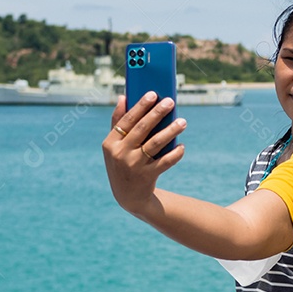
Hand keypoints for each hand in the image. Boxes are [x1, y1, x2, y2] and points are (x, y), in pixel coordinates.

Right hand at [102, 93, 186, 215]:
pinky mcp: (147, 177)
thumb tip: (123, 97)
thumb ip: (117, 123)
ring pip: (155, 144)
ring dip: (170, 131)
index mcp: (110, 143)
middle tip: (170, 102)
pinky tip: (182, 146)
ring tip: (182, 122)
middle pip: (142, 129)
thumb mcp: (114, 146)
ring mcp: (133, 166)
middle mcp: (120, 154)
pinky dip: (175, 154)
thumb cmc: (123, 164)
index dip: (140, 106)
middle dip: (157, 113)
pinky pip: (165, 162)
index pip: (126, 120)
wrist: (128, 197)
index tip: (153, 94)